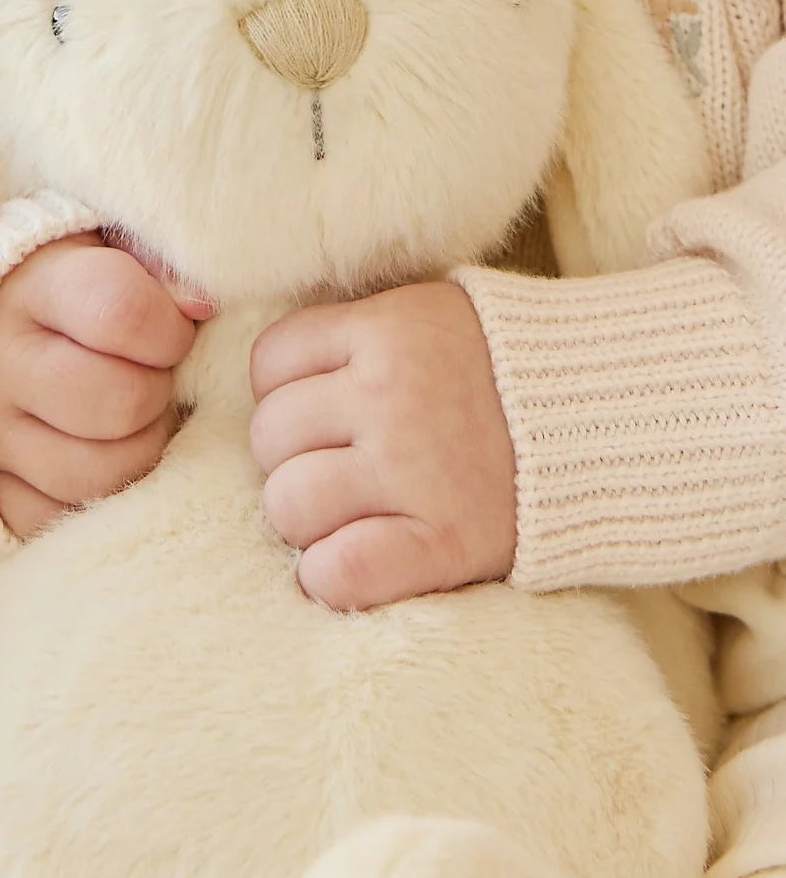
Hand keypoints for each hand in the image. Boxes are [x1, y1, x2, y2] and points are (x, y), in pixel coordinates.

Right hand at [0, 233, 206, 537]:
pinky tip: (99, 454)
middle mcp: (0, 361)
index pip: (121, 313)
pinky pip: (57, 519)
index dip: (170, 329)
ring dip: (138, 450)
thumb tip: (202, 305)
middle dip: (157, 393)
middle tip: (151, 377)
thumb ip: (155, 258)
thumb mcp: (101, 242)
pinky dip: (94, 498)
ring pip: (98, 473)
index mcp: (33, 287)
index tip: (172, 330)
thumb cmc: (62, 276)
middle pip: (120, 403)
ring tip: (131, 418)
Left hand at [249, 282, 515, 610]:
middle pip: (271, 435)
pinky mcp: (448, 542)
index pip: (271, 361)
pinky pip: (340, 570)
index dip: (282, 389)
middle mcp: (392, 396)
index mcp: (387, 330)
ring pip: (289, 502)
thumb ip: (357, 330)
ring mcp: (417, 472)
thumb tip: (278, 366)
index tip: (317, 406)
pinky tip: (348, 563)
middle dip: (289, 454)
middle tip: (334, 463)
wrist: (617, 418)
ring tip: (343, 513)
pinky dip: (328, 576)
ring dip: (303, 518)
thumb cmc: (505, 366)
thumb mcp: (429, 313)